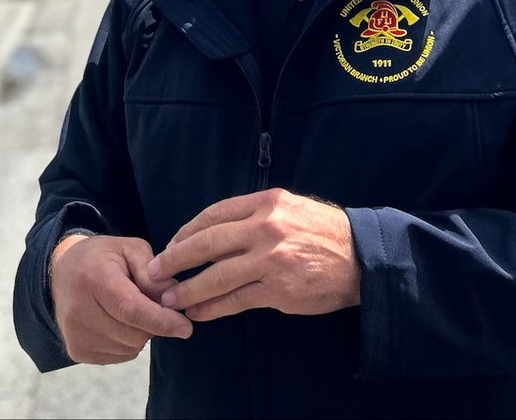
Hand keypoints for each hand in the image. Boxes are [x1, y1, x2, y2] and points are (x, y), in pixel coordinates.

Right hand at [51, 233, 192, 363]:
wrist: (64, 271)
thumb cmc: (103, 257)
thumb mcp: (131, 250)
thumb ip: (153, 273)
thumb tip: (173, 299)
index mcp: (93, 278)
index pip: (130, 308)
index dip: (160, 320)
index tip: (185, 327)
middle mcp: (79, 310)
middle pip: (132, 333)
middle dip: (153, 323)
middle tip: (152, 304)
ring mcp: (74, 335)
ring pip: (129, 347)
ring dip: (141, 333)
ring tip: (131, 309)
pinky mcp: (76, 351)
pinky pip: (119, 356)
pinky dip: (128, 343)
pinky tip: (119, 322)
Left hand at [145, 188, 360, 322]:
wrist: (361, 258)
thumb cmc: (324, 232)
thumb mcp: (290, 207)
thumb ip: (256, 213)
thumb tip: (216, 229)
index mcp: (266, 202)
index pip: (213, 214)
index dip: (186, 232)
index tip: (170, 245)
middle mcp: (265, 227)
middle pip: (206, 243)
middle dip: (174, 259)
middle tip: (155, 271)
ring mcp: (270, 259)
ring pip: (215, 276)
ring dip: (187, 289)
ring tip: (169, 298)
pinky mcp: (277, 289)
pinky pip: (234, 300)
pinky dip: (211, 308)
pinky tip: (197, 313)